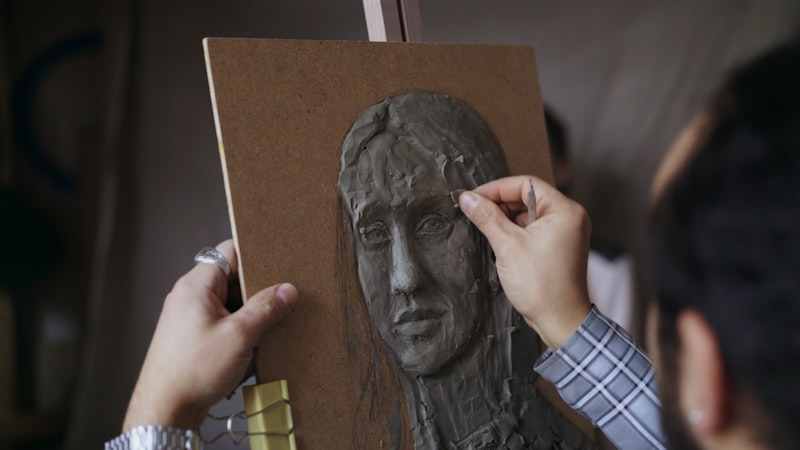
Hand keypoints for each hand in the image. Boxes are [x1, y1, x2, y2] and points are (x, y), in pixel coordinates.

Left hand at [122, 239, 297, 430]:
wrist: (164, 410)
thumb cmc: (192, 372)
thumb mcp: (240, 336)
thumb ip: (266, 308)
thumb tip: (287, 290)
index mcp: (196, 285)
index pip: (229, 252)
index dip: (255, 255)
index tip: (278, 264)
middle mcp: (189, 296)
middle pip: (231, 277)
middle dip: (257, 289)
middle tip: (279, 299)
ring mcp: (189, 316)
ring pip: (229, 302)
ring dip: (249, 312)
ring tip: (267, 326)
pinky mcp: (192, 336)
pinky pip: (222, 321)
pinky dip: (239, 328)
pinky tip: (253, 343)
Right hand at [459, 176, 591, 348]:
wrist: (560, 321)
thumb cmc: (542, 286)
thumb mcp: (507, 246)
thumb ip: (487, 217)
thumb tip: (467, 198)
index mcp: (565, 210)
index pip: (526, 184)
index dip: (496, 189)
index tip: (473, 198)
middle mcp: (570, 217)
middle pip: (527, 197)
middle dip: (499, 204)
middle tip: (475, 212)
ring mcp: (566, 233)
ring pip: (528, 214)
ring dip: (505, 219)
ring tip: (485, 228)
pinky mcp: (559, 247)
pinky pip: (533, 229)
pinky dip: (515, 231)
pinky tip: (499, 241)